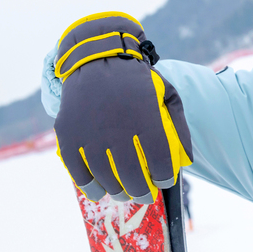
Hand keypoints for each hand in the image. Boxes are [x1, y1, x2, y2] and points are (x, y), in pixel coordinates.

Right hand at [53, 12, 192, 203]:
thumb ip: (178, 125)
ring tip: (124, 193)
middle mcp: (116, 127)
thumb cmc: (135, 80)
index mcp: (144, 117)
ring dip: (117, 191)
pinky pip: (78, 172)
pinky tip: (98, 192)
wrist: (97, 56)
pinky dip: (89, 187)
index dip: (164, 177)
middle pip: (132, 176)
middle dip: (142, 192)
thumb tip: (184, 159)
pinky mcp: (68, 134)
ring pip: (105, 178)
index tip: (163, 181)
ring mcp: (89, 133)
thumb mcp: (166, 93)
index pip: (159, 161)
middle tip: (145, 195)